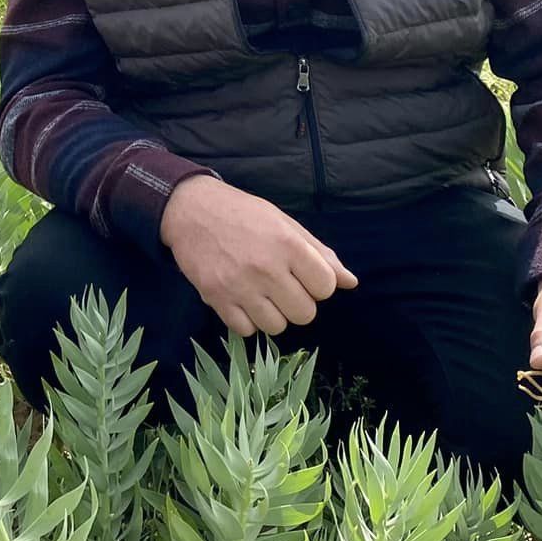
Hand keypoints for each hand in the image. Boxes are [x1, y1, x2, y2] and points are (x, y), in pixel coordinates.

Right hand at [159, 176, 357, 337]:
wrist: (190, 210)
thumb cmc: (243, 214)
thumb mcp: (284, 223)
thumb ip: (319, 252)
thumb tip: (350, 282)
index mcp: (288, 245)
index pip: (326, 287)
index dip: (318, 284)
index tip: (302, 274)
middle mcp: (266, 268)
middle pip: (304, 314)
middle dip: (298, 302)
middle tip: (281, 285)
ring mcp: (240, 286)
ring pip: (276, 326)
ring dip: (273, 314)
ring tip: (261, 294)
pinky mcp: (216, 298)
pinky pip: (246, 330)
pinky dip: (247, 320)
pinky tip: (242, 300)